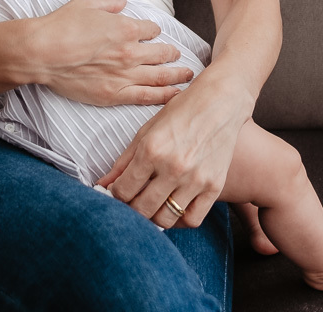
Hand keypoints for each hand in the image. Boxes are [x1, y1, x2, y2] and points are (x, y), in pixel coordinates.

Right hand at [35, 0, 194, 105]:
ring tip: (188, 74)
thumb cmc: (60, 26)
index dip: (153, 30)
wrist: (42, 53)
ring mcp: (124, 75)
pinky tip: (177, 95)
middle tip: (178, 54)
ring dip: (178, 75)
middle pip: (162, 53)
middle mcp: (130, 52)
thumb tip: (122, 3)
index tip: (154, 33)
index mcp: (126, 28)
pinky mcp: (115, 94)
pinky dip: (166, 96)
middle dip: (172, 53)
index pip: (151, 30)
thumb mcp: (86, 3)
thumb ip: (108, 3)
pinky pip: (147, 97)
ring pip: (161, 76)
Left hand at [96, 74, 252, 228]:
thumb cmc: (180, 112)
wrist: (219, 102)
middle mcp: (173, 167)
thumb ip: (123, 161)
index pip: (123, 191)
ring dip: (153, 217)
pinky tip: (173, 208)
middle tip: (131, 201)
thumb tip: (103, 184)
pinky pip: (192, 219)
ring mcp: (196, 179)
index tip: (117, 192)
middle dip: (131, 209)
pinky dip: (179, 220)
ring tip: (151, 206)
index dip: (114, 195)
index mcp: (152, 150)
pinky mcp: (215, 186)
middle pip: (142, 209)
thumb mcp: (146, 131)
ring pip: (165, 219)